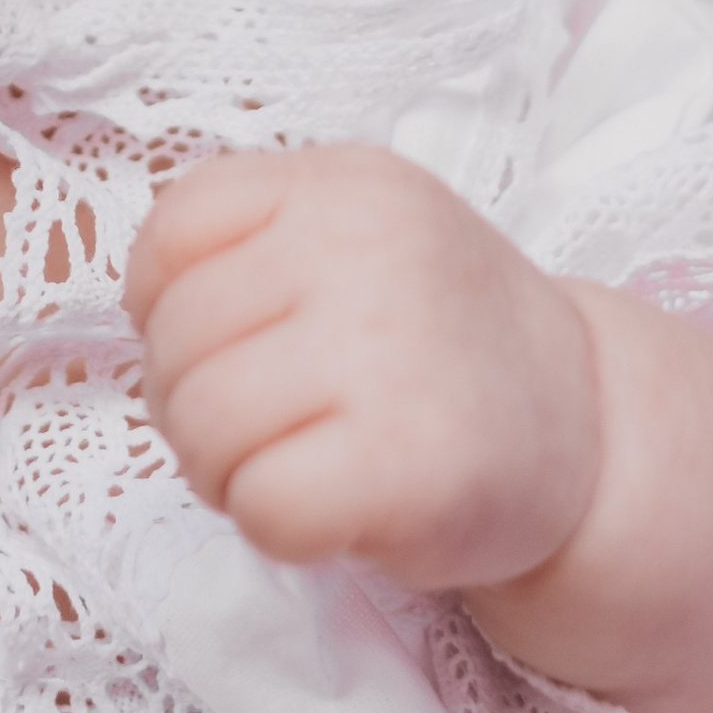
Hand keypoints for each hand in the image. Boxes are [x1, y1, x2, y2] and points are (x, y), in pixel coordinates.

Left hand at [126, 138, 712, 712]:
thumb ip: (244, 249)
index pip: (169, 234)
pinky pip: (260, 509)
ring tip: (308, 467)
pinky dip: (278, 531)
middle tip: (280, 429)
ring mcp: (393, 352)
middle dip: (197, 405)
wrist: (588, 437)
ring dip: (230, 474)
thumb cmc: (435, 347)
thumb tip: (124, 316)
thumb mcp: (351, 246)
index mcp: (345, 181)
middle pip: (173, 343)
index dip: (172, 309)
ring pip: (200, 428)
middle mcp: (371, 248)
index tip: (242, 345)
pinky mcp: (409, 466)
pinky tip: (342, 513)